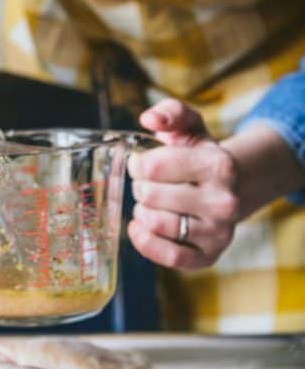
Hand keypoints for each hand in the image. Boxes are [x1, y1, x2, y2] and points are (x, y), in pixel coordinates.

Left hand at [127, 98, 239, 269]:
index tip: (140, 164)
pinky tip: (140, 228)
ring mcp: (218, 232)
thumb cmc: (200, 158)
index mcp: (219, 166)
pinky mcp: (208, 256)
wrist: (231, 190)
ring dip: (141, 213)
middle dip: (140, 188)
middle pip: (150, 195)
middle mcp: (224, 201)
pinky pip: (167, 256)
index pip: (154, 165)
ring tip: (148, 205)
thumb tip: (149, 118)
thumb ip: (171, 112)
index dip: (137, 164)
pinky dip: (144, 242)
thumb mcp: (190, 128)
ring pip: (156, 224)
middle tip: (146, 186)